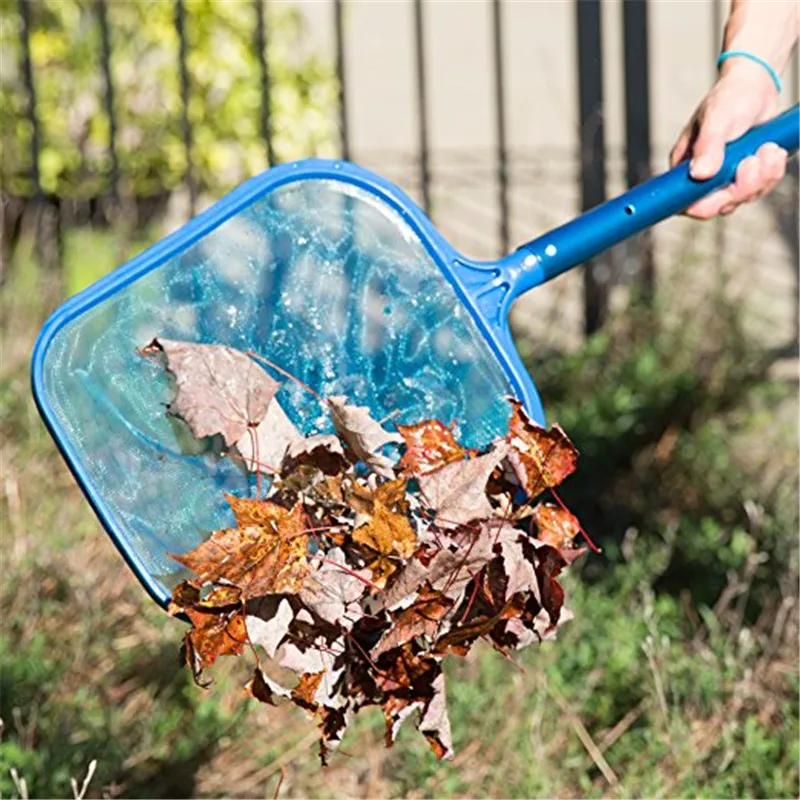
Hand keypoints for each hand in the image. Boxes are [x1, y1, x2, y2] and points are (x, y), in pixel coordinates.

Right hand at [670, 61, 787, 219]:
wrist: (756, 86)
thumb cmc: (729, 97)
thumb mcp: (716, 119)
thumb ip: (708, 147)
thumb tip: (699, 174)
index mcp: (686, 168)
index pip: (686, 203)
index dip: (703, 205)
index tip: (725, 191)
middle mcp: (704, 178)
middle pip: (720, 205)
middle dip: (742, 187)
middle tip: (752, 161)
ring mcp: (727, 178)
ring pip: (744, 197)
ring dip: (762, 176)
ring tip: (768, 148)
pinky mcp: (749, 175)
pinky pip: (762, 186)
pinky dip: (772, 171)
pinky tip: (773, 150)